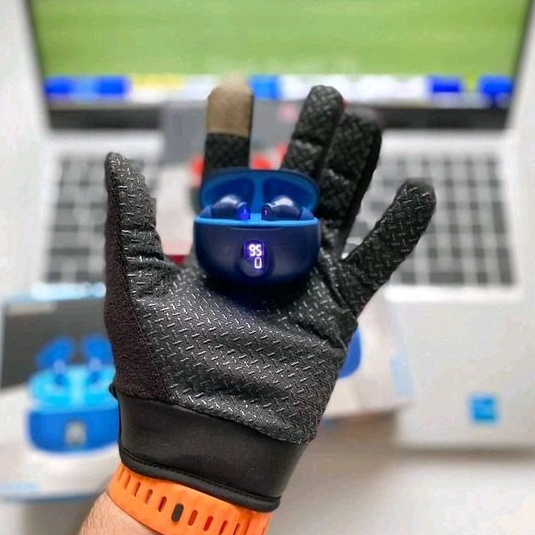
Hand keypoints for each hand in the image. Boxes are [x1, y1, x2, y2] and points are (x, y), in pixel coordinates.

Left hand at [104, 84, 434, 515]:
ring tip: (367, 122)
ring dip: (355, 168)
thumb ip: (130, 227)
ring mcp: (302, 283)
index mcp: (214, 249)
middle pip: (291, 185)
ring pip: (337, 212)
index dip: (230, 134)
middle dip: (307, 139)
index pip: (224, 178)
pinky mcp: (335, 313)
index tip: (236, 90)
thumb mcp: (134, 292)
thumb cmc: (160, 375)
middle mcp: (261, 258)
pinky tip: (416, 193)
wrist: (205, 444)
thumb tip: (117, 162)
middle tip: (323, 96)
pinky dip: (398, 232)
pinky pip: (373, 265)